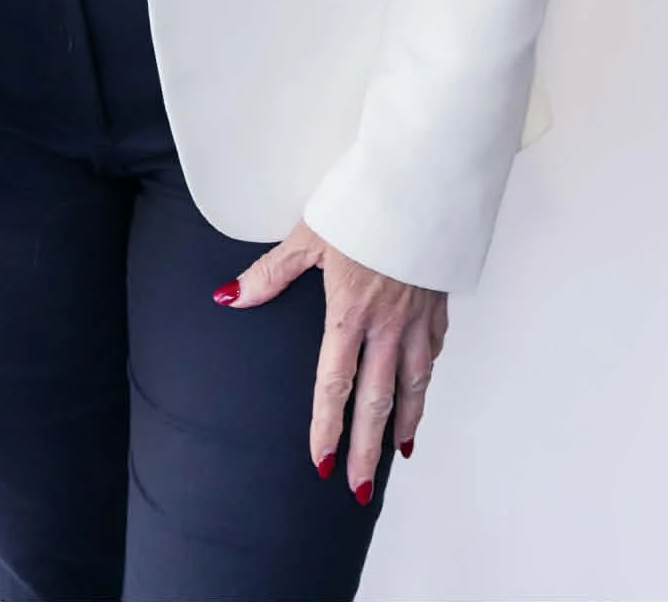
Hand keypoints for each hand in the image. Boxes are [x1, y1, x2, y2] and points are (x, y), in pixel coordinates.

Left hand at [212, 216, 447, 500]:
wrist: (420, 180)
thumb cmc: (364, 203)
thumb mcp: (308, 235)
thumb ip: (270, 273)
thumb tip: (229, 297)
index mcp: (350, 313)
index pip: (335, 384)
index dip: (327, 427)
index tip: (322, 462)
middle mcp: (387, 324)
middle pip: (379, 400)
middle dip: (369, 448)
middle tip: (361, 487)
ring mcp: (417, 316)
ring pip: (415, 383)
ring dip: (407, 421)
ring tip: (401, 451)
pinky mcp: (438, 301)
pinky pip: (434, 349)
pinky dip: (428, 374)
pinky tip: (423, 384)